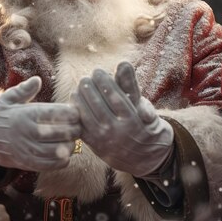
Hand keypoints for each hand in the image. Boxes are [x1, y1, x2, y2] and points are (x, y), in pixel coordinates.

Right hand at [0, 76, 80, 171]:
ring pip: (60, 150)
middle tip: (78, 125)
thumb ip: (23, 90)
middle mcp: (28, 133)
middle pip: (63, 132)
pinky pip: (52, 164)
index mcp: (26, 114)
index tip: (75, 111)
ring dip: (70, 145)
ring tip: (71, 139)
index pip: (57, 113)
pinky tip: (63, 151)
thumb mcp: (6, 98)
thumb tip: (37, 80)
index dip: (72, 113)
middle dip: (75, 128)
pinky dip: (63, 159)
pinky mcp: (28, 164)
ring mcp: (28, 150)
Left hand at [71, 62, 173, 176]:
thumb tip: (123, 63)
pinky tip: (75, 100)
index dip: (103, 81)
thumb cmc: (143, 123)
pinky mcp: (94, 146)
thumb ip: (130, 84)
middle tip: (86, 78)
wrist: (146, 157)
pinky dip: (76, 112)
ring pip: (86, 115)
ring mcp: (104, 140)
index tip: (98, 71)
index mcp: (132, 120)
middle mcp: (117, 131)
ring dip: (80, 98)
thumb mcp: (142, 104)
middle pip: (98, 105)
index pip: (114, 96)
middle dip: (89, 88)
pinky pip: (81, 127)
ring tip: (80, 87)